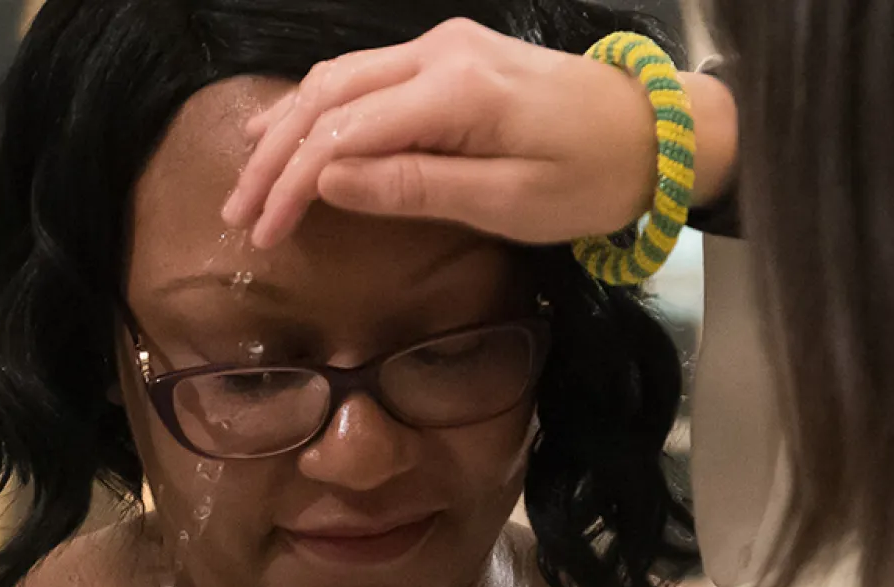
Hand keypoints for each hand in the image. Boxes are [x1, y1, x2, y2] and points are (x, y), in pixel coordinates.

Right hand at [222, 18, 734, 249]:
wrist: (655, 131)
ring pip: (339, 79)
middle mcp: (438, 54)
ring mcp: (443, 47)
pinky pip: (366, 76)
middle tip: (237, 212)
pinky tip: (293, 132)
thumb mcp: (507, 202)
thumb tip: (329, 182)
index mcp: (454, 92)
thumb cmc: (590, 178)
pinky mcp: (450, 55)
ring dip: (289, 128)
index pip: (344, 134)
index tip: (263, 232)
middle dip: (275, 157)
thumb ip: (414, 188)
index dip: (293, 184)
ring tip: (248, 176)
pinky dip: (321, 107)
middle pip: (328, 98)